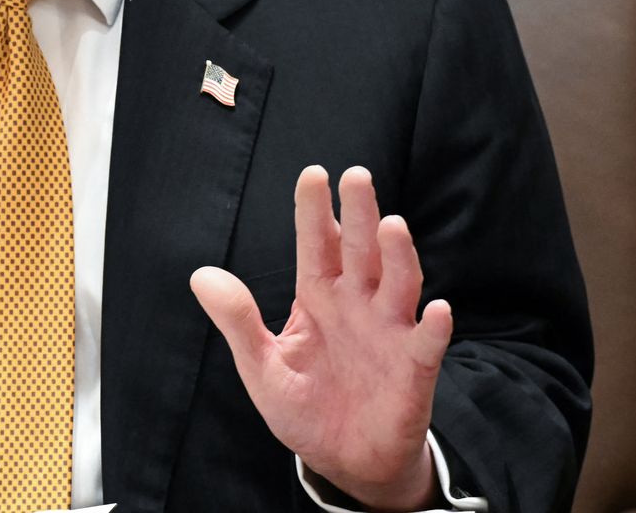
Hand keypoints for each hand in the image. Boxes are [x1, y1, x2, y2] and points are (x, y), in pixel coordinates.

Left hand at [190, 165, 451, 511]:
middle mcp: (358, 304)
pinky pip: (426, 344)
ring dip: (398, 255)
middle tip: (356, 177)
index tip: (313, 175)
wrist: (344, 461)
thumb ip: (237, 321)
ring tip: (391, 225)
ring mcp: (389, 332)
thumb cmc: (306, 407)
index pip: (317, 244)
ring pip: (398, 283)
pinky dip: (433, 326)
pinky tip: (436, 309)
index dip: (315, 211)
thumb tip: (200, 275)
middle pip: (360, 250)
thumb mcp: (262, 366)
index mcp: (319, 297)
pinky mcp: (414, 369)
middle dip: (359, 214)